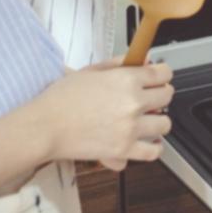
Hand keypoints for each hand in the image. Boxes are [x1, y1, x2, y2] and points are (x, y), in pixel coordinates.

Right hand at [27, 60, 173, 170]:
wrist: (44, 127)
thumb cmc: (60, 99)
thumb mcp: (90, 71)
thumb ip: (118, 64)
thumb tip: (139, 60)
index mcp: (126, 80)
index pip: (163, 74)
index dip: (163, 74)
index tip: (160, 78)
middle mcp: (133, 103)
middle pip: (167, 97)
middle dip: (161, 95)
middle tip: (152, 98)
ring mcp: (130, 128)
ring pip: (164, 124)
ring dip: (158, 121)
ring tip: (147, 121)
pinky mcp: (124, 150)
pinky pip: (153, 151)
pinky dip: (153, 148)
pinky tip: (146, 142)